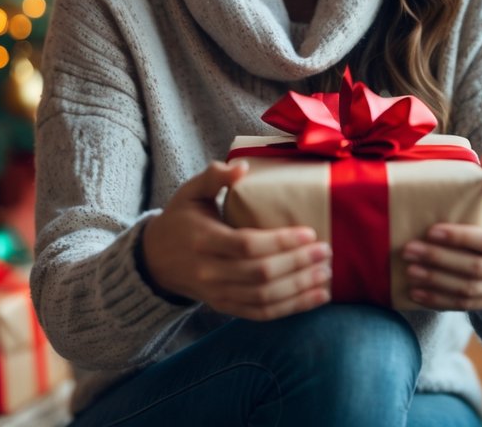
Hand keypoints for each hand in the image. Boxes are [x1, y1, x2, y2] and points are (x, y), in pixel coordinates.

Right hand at [141, 160, 331, 320]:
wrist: (155, 260)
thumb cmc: (181, 220)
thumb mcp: (191, 192)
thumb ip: (215, 176)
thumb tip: (243, 168)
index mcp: (202, 240)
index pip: (246, 245)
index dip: (280, 242)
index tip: (310, 232)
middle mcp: (209, 272)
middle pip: (260, 275)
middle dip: (297, 264)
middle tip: (326, 251)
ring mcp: (217, 294)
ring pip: (264, 298)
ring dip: (299, 288)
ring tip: (326, 274)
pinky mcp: (225, 307)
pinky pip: (262, 313)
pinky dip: (292, 308)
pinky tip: (316, 297)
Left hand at [402, 152, 481, 310]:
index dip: (460, 238)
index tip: (432, 230)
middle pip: (475, 268)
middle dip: (440, 260)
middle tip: (409, 250)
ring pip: (468, 290)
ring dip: (436, 282)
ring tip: (410, 270)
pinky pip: (465, 306)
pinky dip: (439, 301)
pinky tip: (416, 293)